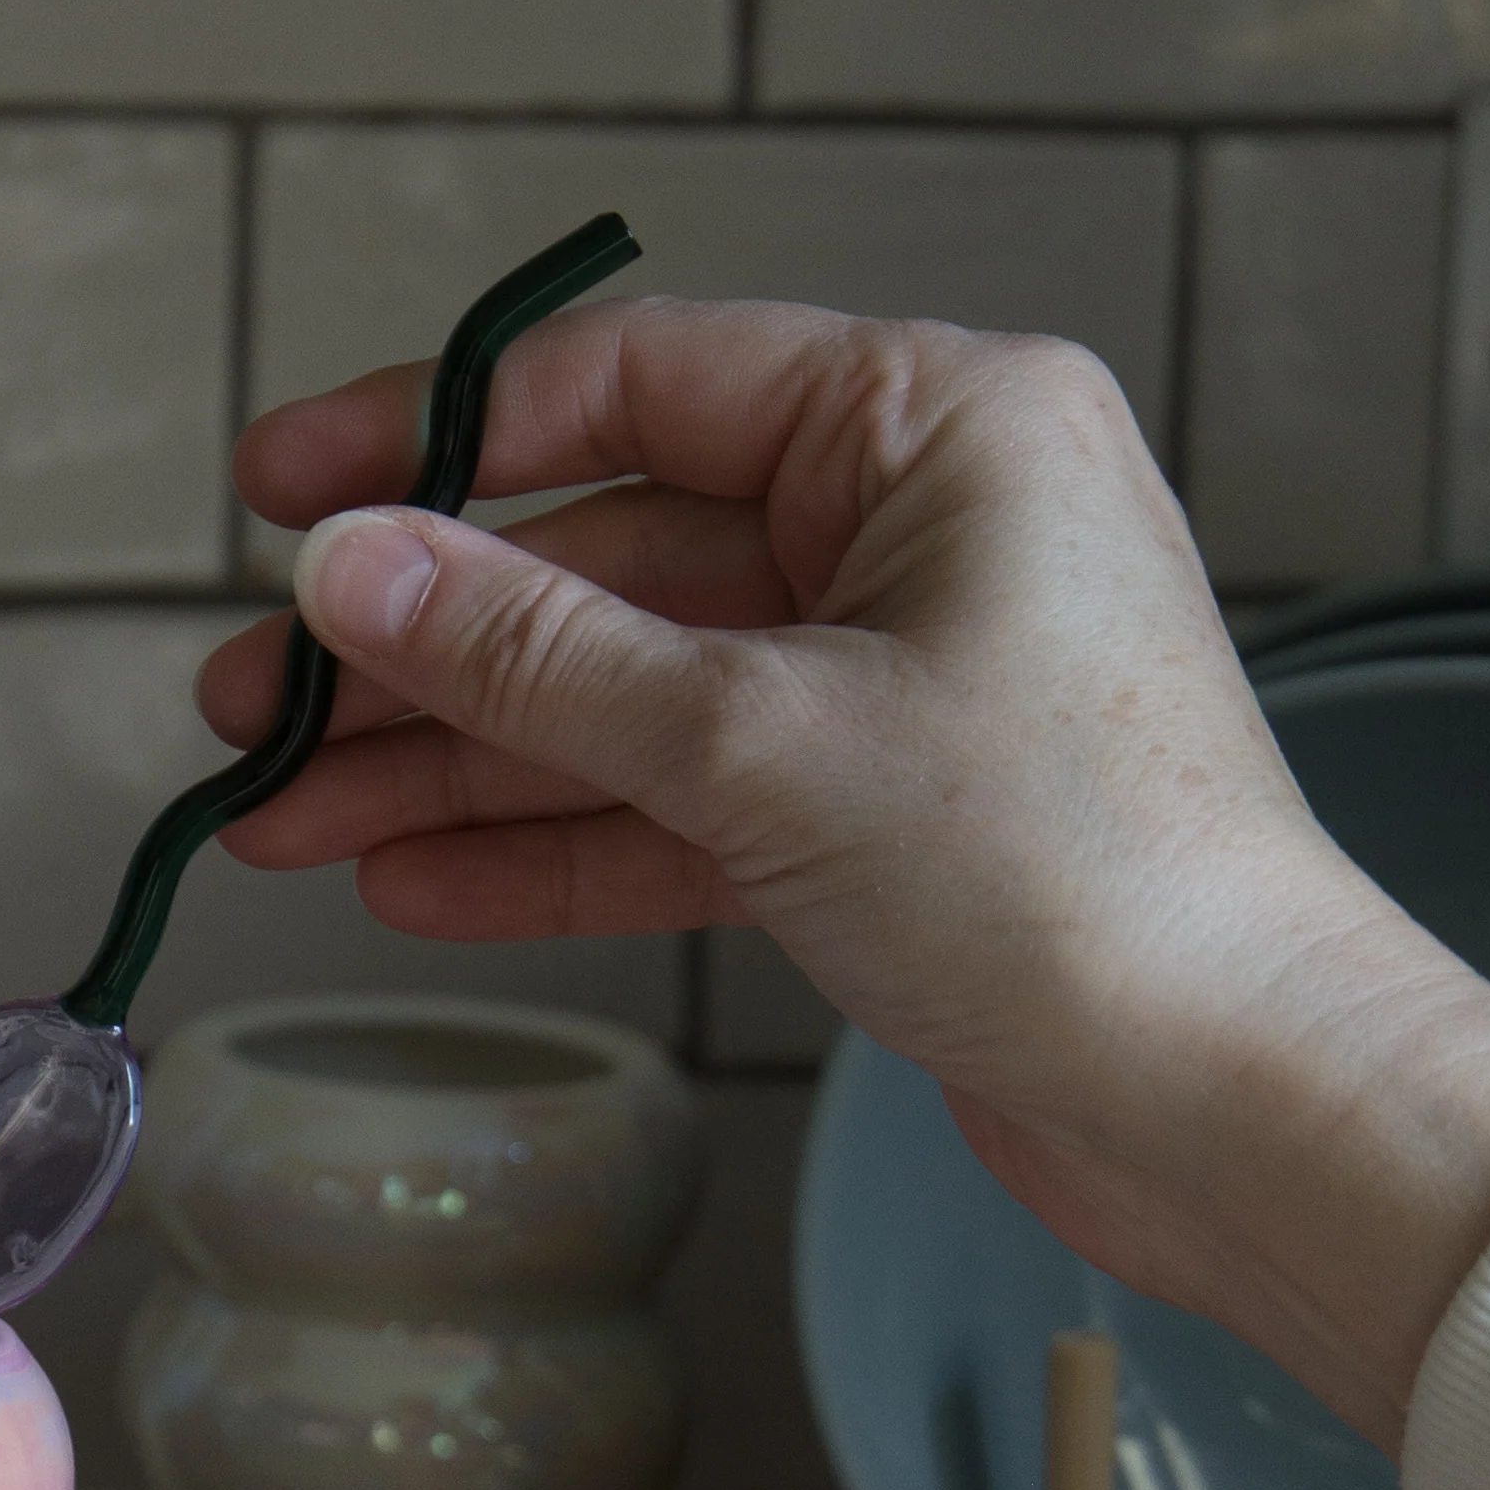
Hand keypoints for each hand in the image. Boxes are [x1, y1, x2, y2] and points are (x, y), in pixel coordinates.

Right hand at [206, 295, 1489, 1445]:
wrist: (1236, 1104)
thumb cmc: (1067, 875)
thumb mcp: (756, 738)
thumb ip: (535, 652)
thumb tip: (344, 566)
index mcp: (933, 427)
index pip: (634, 384)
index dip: (433, 438)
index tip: (277, 489)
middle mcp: (918, 528)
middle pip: (609, 560)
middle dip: (425, 650)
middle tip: (253, 710)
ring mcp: (897, 677)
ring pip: (626, 695)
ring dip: (459, 764)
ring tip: (280, 823)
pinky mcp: (881, 816)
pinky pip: (679, 801)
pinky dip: (554, 843)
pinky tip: (409, 880)